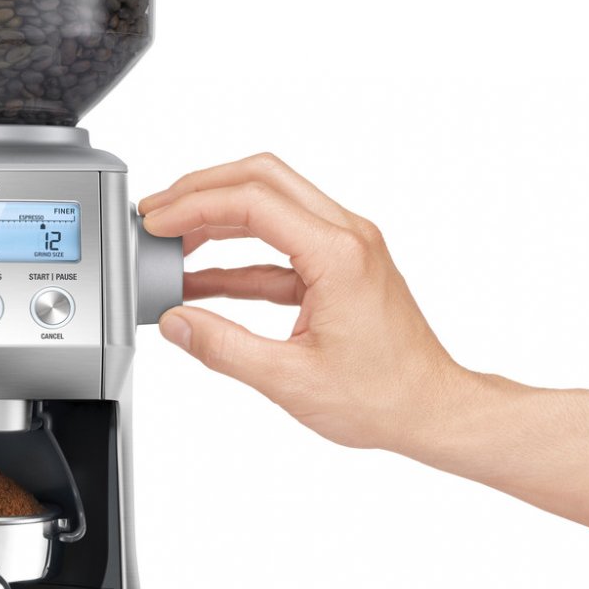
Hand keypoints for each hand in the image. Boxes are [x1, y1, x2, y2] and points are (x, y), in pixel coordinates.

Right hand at [139, 153, 468, 451]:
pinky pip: (280, 245)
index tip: (157, 222)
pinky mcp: (339, 267)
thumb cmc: (384, 397)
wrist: (431, 409)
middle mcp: (347, 237)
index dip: (194, 205)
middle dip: (203, 190)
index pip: (253, 201)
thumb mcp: (290, 379)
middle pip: (263, 179)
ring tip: (174, 240)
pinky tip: (203, 278)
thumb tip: (175, 323)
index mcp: (338, 254)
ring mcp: (346, 248)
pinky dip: (239, 255)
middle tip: (159, 213)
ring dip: (219, 217)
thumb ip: (224, 348)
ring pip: (272, 204)